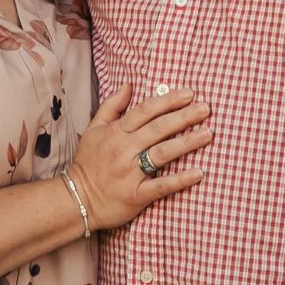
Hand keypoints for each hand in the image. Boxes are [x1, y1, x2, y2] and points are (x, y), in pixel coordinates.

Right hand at [70, 84, 213, 231]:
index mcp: (116, 132)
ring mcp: (130, 173)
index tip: (189, 94)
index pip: (145, 111)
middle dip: (184, 117)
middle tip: (206, 108)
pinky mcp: (136, 195)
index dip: (168, 101)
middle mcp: (123, 150)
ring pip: (162, 153)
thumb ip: (112, 106)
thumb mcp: (94, 130)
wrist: (76, 200)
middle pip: (158, 129)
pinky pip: (161, 186)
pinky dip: (180, 180)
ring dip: (187, 143)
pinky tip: (199, 173)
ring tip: (208, 134)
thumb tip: (128, 85)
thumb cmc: (88, 163)